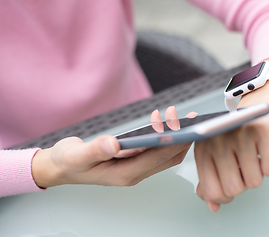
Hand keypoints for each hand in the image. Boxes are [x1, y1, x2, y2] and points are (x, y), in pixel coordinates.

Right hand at [31, 106, 194, 187]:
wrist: (60, 167)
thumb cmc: (68, 162)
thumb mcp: (77, 155)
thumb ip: (95, 150)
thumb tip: (114, 144)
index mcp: (125, 175)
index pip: (158, 159)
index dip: (174, 142)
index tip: (186, 127)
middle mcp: (135, 174)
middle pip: (167, 157)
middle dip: (180, 137)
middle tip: (185, 116)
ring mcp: (135, 168)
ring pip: (164, 154)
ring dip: (174, 136)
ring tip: (175, 115)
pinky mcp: (134, 161)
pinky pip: (156, 151)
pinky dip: (163, 137)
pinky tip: (161, 121)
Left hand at [194, 58, 268, 211]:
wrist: (257, 105)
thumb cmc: (235, 135)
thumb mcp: (216, 155)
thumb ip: (211, 182)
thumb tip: (214, 207)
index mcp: (203, 148)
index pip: (211, 190)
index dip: (223, 196)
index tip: (231, 186)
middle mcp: (218, 140)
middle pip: (233, 189)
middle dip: (243, 185)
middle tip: (244, 168)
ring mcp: (239, 134)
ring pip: (254, 182)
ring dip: (258, 175)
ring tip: (253, 157)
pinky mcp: (263, 131)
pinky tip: (264, 151)